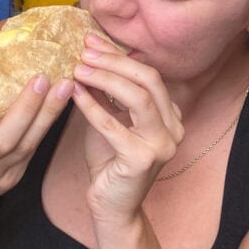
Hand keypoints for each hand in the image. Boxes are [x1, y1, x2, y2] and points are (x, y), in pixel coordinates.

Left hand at [72, 35, 183, 226]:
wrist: (111, 207)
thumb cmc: (109, 162)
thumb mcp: (108, 119)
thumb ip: (106, 93)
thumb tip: (91, 56)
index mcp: (170, 116)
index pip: (148, 75)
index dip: (119, 56)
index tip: (91, 42)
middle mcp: (174, 128)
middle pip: (149, 80)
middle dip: (114, 62)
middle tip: (84, 52)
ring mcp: (162, 145)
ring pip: (139, 98)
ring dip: (105, 79)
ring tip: (78, 69)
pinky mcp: (142, 160)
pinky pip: (114, 126)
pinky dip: (92, 107)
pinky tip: (75, 93)